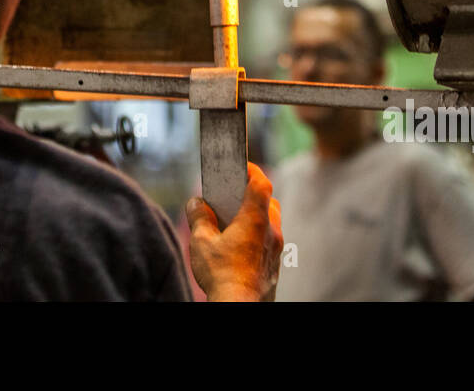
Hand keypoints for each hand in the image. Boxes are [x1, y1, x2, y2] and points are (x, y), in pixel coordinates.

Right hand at [185, 162, 282, 301]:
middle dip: (252, 195)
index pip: (261, 182)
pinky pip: (269, 242)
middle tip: (233, 195)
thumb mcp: (201, 241)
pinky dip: (257, 236)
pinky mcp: (274, 265)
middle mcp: (271, 231)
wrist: (239, 307)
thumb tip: (196, 204)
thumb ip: (199, 217)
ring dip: (255, 217)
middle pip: (269, 201)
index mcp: (255, 218)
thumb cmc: (222, 274)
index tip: (240, 166)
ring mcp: (276, 249)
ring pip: (270, 223)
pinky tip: (238, 246)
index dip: (252, 170)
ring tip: (233, 222)